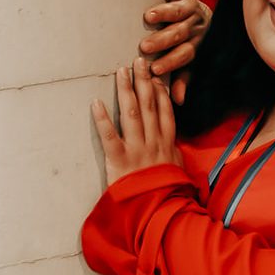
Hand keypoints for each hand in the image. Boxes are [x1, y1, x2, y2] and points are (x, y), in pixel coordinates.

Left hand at [91, 56, 182, 187]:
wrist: (159, 213)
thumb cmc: (168, 195)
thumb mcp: (178, 173)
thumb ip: (174, 157)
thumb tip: (174, 148)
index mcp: (167, 146)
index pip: (165, 113)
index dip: (160, 93)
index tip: (155, 77)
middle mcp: (153, 143)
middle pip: (148, 106)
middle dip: (143, 81)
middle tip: (139, 61)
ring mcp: (137, 150)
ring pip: (131, 114)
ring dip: (126, 90)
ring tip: (121, 72)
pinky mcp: (120, 160)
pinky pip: (110, 136)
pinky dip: (102, 119)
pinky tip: (96, 103)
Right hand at [138, 0, 211, 105]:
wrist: (213, 23)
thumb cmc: (194, 47)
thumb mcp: (192, 65)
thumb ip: (184, 79)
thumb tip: (177, 101)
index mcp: (197, 47)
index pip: (184, 56)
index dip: (170, 63)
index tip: (153, 69)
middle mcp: (196, 28)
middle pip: (179, 34)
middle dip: (163, 41)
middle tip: (145, 46)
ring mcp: (193, 11)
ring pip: (180, 12)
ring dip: (165, 14)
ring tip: (149, 17)